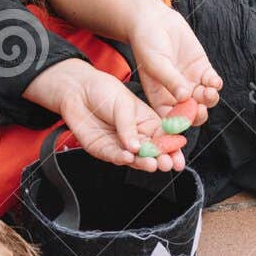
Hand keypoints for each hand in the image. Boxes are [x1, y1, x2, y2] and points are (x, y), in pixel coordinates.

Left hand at [31, 60, 202, 171]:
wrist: (77, 90)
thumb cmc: (104, 91)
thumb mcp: (124, 104)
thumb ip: (129, 126)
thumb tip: (136, 146)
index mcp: (147, 122)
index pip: (164, 138)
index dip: (172, 149)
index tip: (178, 157)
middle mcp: (136, 136)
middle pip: (152, 152)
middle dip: (161, 159)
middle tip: (166, 163)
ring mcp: (121, 145)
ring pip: (135, 159)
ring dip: (144, 163)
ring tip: (152, 164)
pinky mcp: (104, 150)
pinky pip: (115, 157)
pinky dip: (122, 159)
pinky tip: (129, 157)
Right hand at [127, 0, 222, 112]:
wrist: (155, 20)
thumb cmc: (147, 42)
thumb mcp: (155, 63)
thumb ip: (170, 80)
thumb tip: (184, 97)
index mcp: (160, 97)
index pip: (171, 118)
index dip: (180, 122)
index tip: (186, 117)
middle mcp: (176, 93)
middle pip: (192, 112)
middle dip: (199, 113)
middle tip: (201, 109)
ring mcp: (191, 81)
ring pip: (204, 98)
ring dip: (209, 99)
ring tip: (209, 92)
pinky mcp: (202, 68)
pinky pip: (212, 82)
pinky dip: (215, 84)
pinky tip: (213, 81)